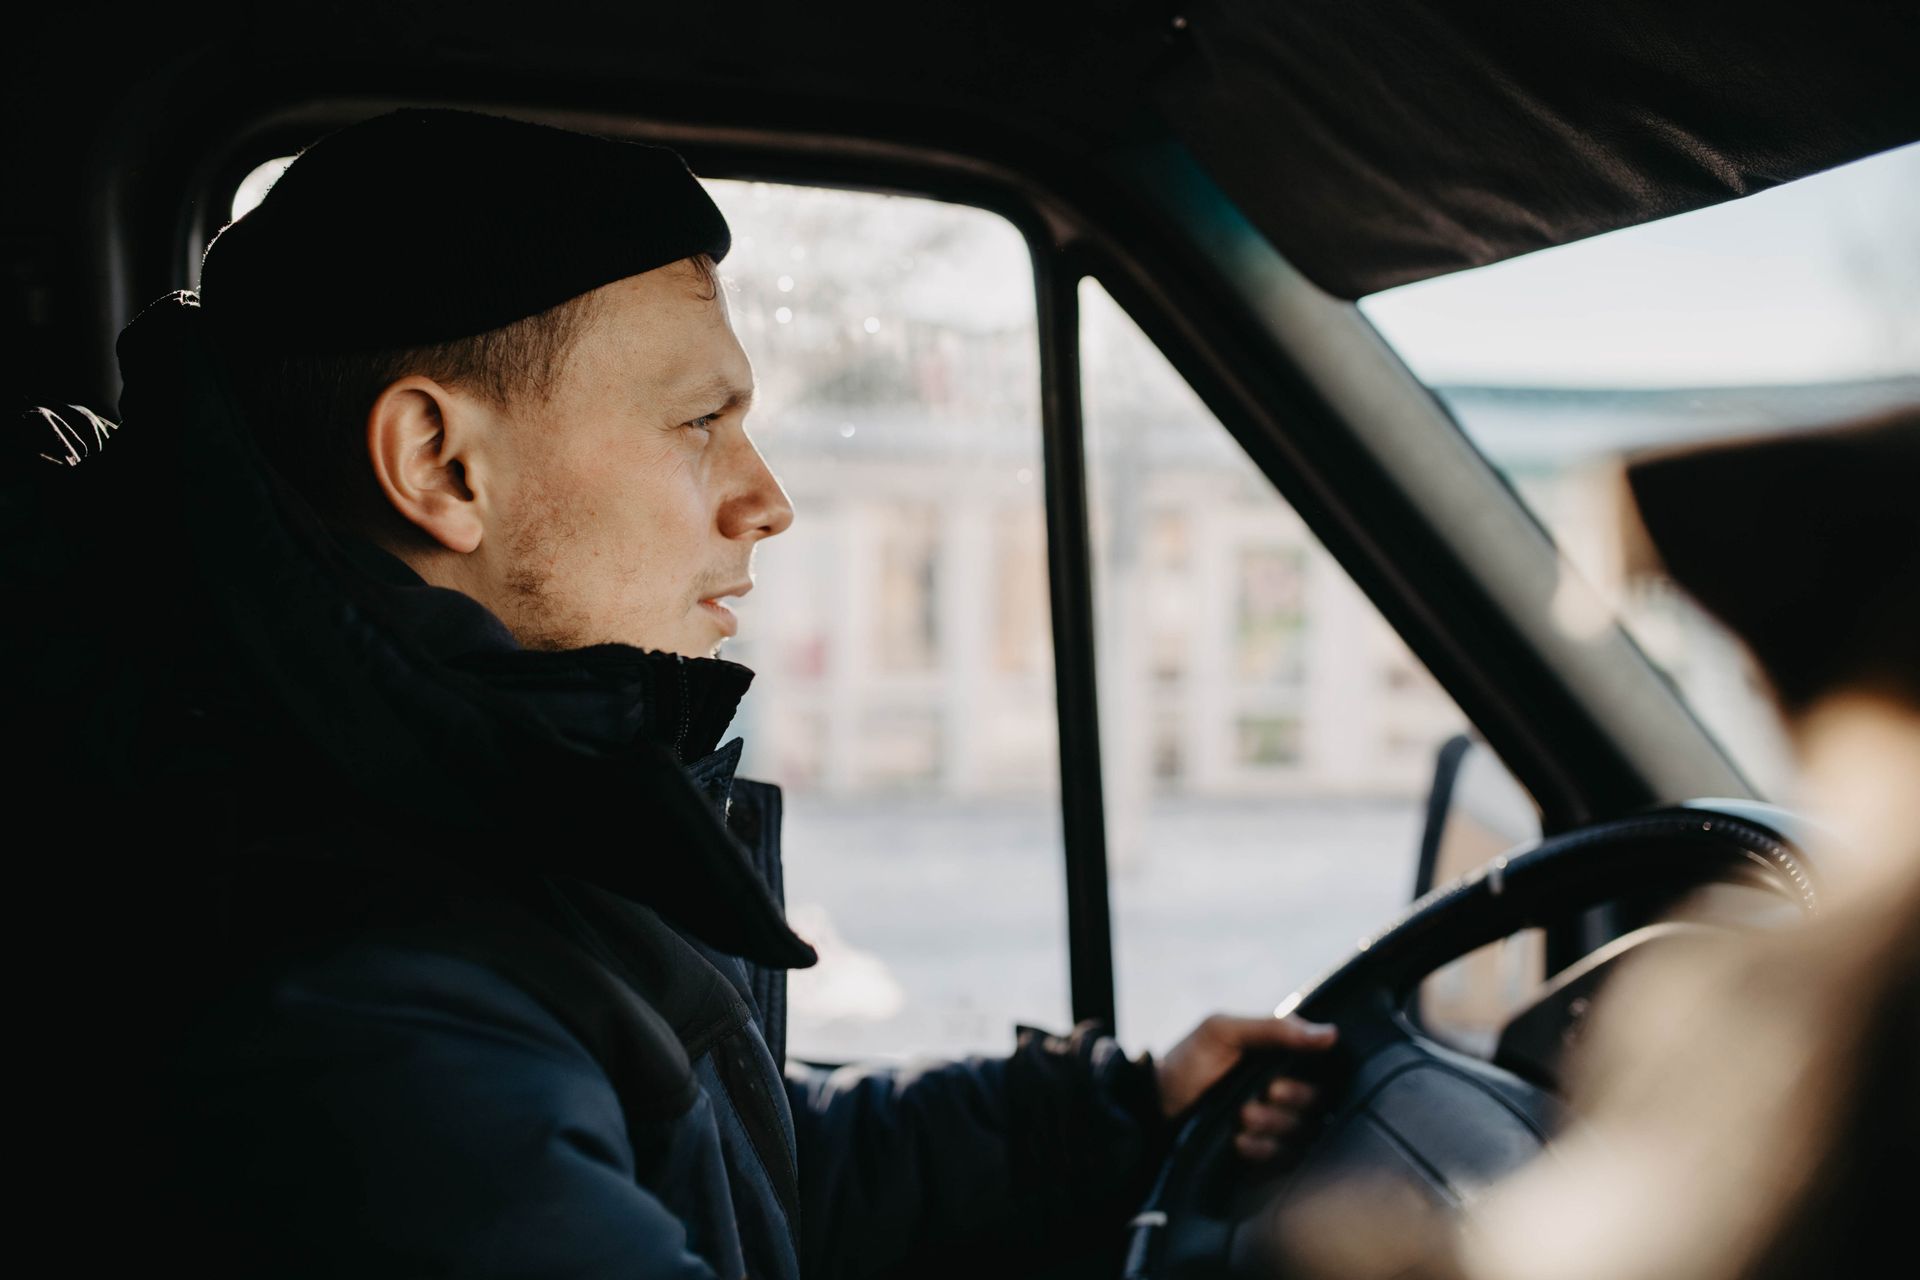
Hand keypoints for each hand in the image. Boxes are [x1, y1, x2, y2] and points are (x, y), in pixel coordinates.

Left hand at [1155, 1012, 1338, 1161]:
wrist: (1153, 1106)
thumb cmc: (1189, 1062)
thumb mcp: (1223, 1032)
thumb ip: (1275, 1029)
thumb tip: (1331, 1034)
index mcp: (1281, 1058)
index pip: (1323, 1067)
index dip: (1312, 1074)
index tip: (1283, 1075)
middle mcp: (1284, 1091)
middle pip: (1317, 1103)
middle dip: (1292, 1100)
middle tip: (1265, 1094)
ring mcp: (1275, 1125)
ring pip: (1302, 1132)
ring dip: (1273, 1125)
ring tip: (1242, 1116)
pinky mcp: (1264, 1154)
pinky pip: (1283, 1160)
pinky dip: (1262, 1149)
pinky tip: (1239, 1141)